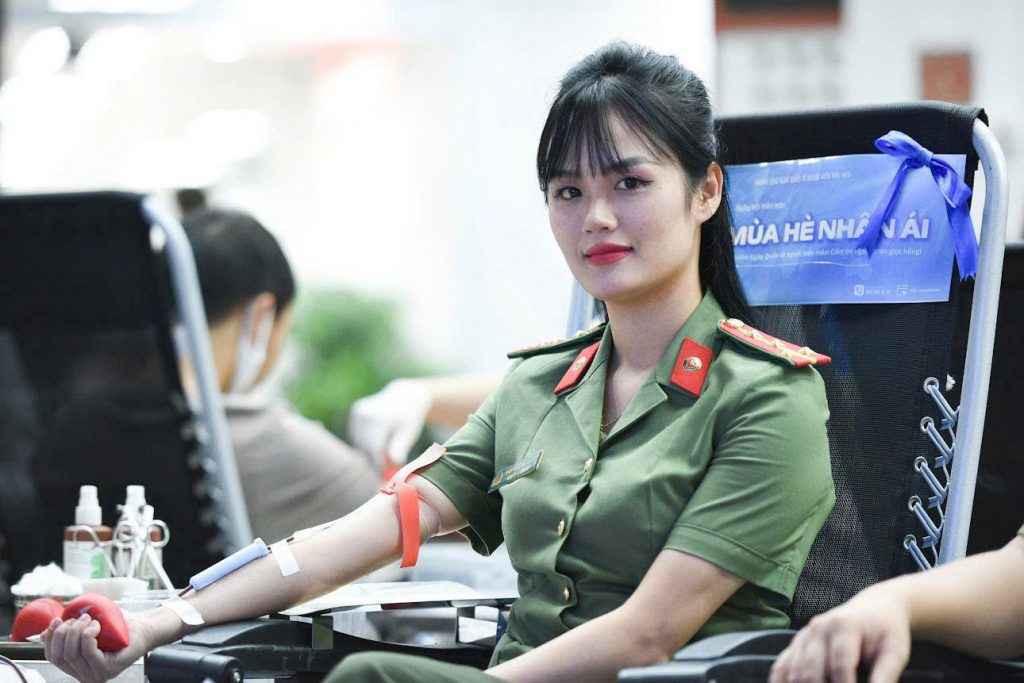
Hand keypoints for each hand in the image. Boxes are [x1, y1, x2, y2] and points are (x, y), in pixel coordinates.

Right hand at [42, 612, 151, 682]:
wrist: (143, 627)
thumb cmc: (116, 627)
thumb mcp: (86, 627)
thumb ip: (66, 632)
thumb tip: (42, 635)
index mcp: (77, 668)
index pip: (53, 658)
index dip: (50, 638)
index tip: (57, 620)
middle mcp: (85, 676)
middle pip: (60, 656)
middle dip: (64, 632)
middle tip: (79, 617)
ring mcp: (96, 675)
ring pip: (73, 653)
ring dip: (78, 630)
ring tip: (90, 618)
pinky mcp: (109, 669)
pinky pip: (88, 651)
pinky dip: (89, 634)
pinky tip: (98, 625)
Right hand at [348, 379, 433, 470]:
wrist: (406, 396)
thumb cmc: (410, 418)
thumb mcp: (410, 433)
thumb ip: (400, 447)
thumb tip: (395, 463)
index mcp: (381, 418)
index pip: (374, 447)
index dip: (378, 464)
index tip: (384, 475)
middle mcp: (367, 413)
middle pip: (365, 446)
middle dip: (374, 460)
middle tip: (384, 471)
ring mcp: (359, 411)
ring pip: (359, 443)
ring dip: (369, 452)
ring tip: (384, 454)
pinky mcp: (355, 411)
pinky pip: (357, 435)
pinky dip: (365, 443)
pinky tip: (377, 441)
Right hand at [770, 590, 910, 682]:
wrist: (874, 608)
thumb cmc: (886, 631)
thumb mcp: (895, 651)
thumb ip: (886, 676)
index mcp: (843, 626)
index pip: (840, 665)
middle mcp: (818, 628)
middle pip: (812, 670)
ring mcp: (804, 634)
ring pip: (795, 670)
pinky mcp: (797, 642)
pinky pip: (782, 664)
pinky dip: (782, 681)